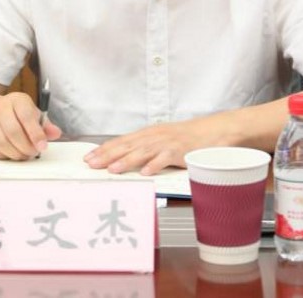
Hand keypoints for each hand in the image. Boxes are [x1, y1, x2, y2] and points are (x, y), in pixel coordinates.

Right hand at [0, 91, 61, 159]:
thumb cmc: (16, 113)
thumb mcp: (32, 113)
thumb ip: (45, 125)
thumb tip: (56, 133)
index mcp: (17, 100)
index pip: (26, 116)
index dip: (36, 134)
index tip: (42, 147)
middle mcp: (0, 106)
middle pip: (12, 131)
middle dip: (25, 147)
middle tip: (33, 153)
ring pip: (1, 142)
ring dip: (15, 154)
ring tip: (24, 155)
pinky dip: (5, 156)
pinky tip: (12, 154)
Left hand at [84, 116, 226, 175]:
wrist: (213, 130)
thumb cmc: (186, 138)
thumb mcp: (162, 139)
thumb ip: (145, 147)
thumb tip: (123, 158)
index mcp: (148, 133)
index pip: (122, 141)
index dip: (105, 149)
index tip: (89, 157)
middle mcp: (155, 136)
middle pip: (128, 145)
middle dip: (108, 155)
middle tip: (92, 164)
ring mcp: (167, 143)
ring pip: (143, 151)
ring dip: (127, 161)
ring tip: (113, 169)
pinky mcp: (180, 151)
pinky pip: (166, 158)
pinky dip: (155, 165)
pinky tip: (145, 173)